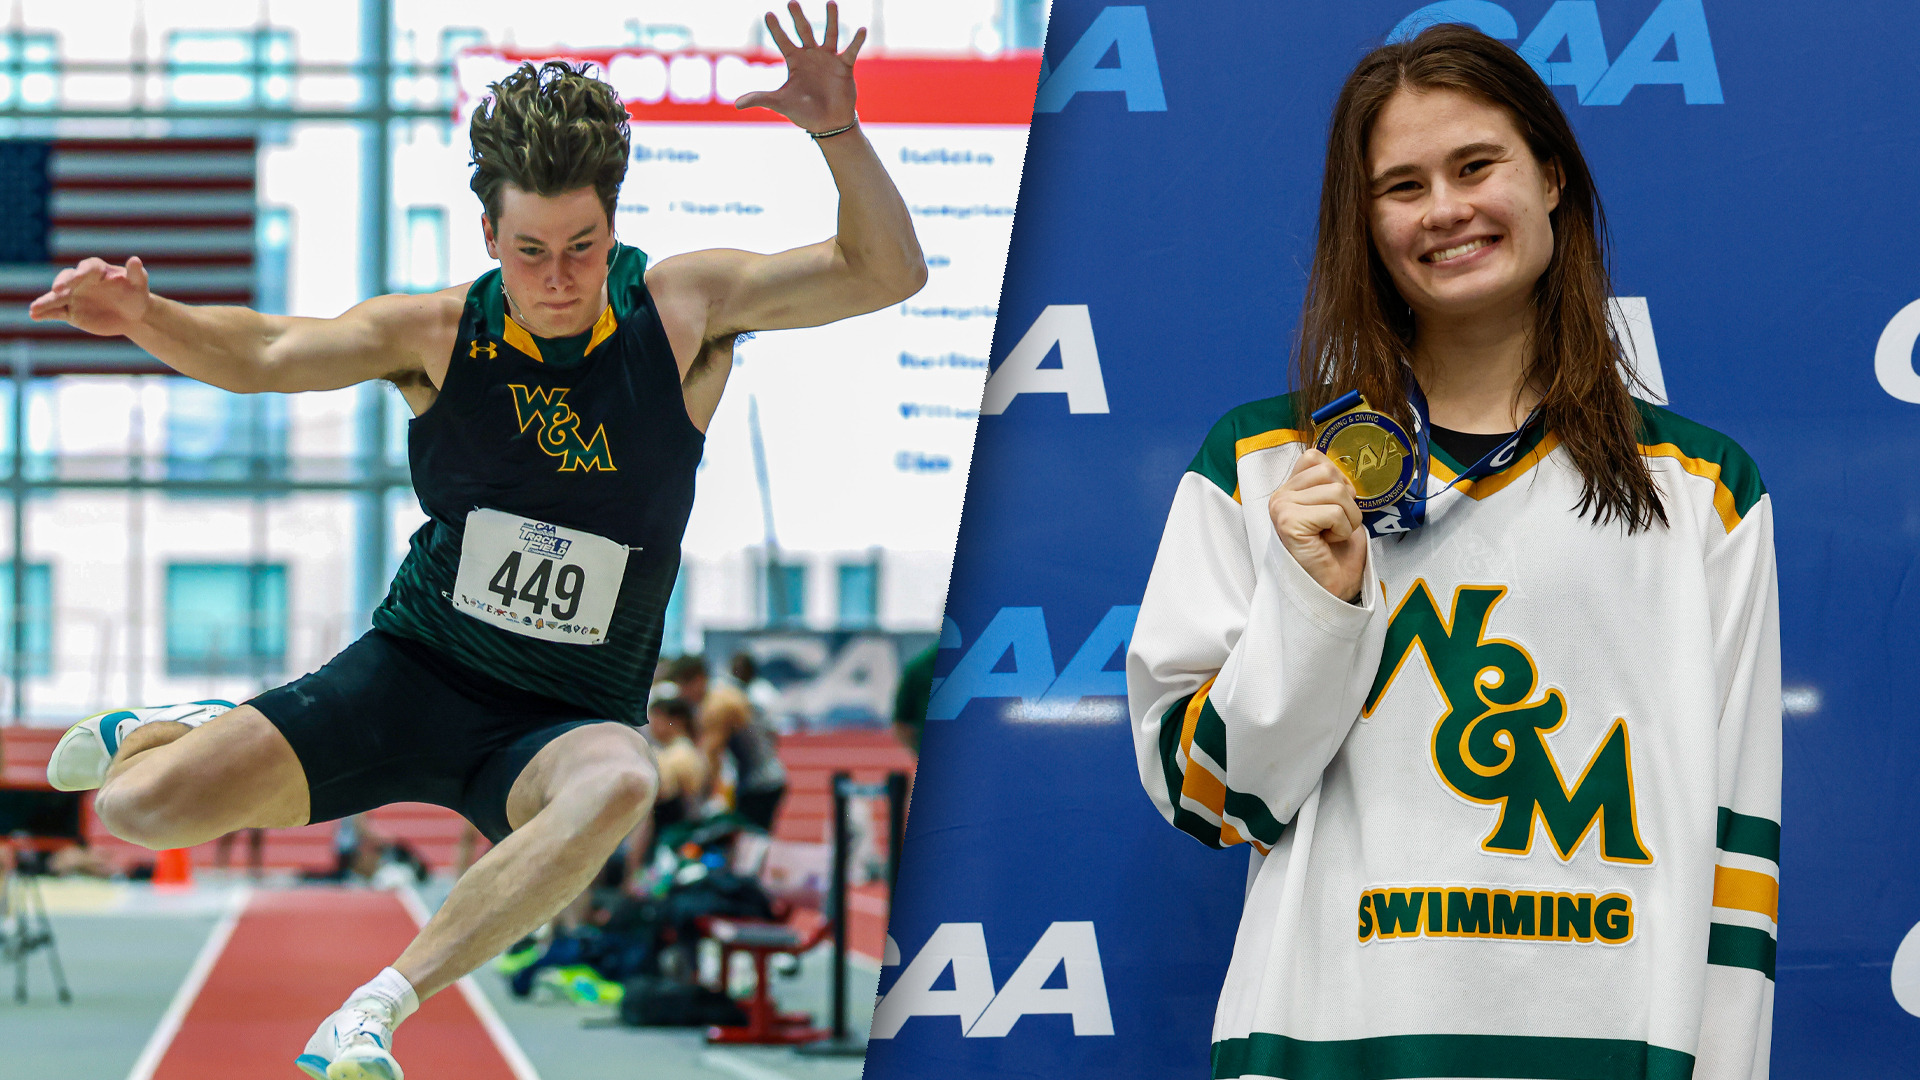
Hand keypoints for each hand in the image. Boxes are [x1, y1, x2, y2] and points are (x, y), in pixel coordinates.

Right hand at [27, 256, 152, 337]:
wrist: (132, 315)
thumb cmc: (136, 295)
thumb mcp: (139, 284)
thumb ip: (136, 273)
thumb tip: (135, 259)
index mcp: (97, 271)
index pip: (87, 267)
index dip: (83, 271)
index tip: (79, 277)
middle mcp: (81, 281)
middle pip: (67, 278)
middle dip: (62, 283)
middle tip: (57, 290)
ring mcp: (73, 296)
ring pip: (56, 297)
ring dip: (45, 302)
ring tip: (34, 308)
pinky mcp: (71, 311)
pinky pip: (56, 312)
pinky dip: (45, 313)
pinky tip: (34, 316)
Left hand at [737, 1, 864, 132]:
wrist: (828, 124)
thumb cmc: (804, 113)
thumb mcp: (780, 103)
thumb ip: (761, 99)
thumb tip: (736, 105)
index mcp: (795, 62)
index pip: (783, 41)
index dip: (775, 29)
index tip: (768, 13)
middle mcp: (811, 56)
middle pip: (804, 31)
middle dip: (798, 17)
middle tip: (791, 2)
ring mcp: (828, 59)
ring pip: (830, 34)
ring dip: (831, 19)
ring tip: (830, 2)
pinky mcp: (844, 67)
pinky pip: (851, 51)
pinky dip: (856, 41)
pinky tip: (861, 29)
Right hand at [1267, 449, 1368, 601]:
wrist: (1334, 588)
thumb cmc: (1336, 552)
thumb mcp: (1337, 508)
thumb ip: (1332, 484)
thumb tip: (1346, 465)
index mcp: (1289, 489)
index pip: (1314, 457)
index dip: (1337, 480)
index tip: (1336, 508)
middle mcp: (1280, 496)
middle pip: (1329, 471)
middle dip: (1347, 501)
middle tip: (1335, 526)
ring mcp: (1282, 508)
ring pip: (1336, 491)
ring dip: (1347, 518)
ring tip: (1333, 535)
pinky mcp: (1289, 523)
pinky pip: (1334, 512)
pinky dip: (1342, 529)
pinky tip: (1328, 542)